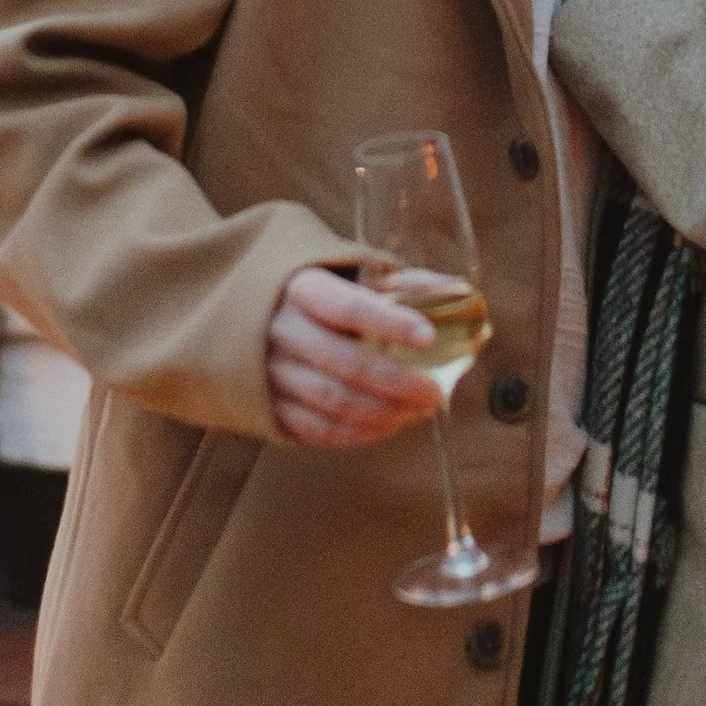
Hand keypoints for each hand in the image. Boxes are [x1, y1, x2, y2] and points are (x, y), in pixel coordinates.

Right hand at [267, 263, 444, 448]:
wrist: (249, 313)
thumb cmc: (316, 291)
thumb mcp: (348, 272)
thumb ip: (400, 283)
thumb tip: (456, 292)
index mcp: (303, 287)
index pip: (350, 307)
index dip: (391, 323)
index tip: (428, 337)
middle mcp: (282, 329)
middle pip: (345, 363)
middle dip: (397, 382)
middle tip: (434, 392)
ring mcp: (270, 370)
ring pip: (332, 400)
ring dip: (381, 412)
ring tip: (416, 412)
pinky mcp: (267, 405)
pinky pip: (315, 428)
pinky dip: (355, 433)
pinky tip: (386, 425)